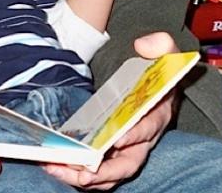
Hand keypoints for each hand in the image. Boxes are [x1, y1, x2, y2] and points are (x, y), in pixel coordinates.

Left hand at [42, 32, 178, 189]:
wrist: (150, 81)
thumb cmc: (157, 70)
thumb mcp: (165, 52)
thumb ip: (160, 44)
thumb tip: (143, 45)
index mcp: (159, 113)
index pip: (149, 129)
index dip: (135, 135)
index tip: (116, 139)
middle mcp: (144, 138)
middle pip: (129, 163)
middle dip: (106, 171)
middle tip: (83, 173)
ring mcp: (126, 148)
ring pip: (110, 172)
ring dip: (86, 176)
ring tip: (59, 170)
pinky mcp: (110, 152)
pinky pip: (96, 169)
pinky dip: (77, 172)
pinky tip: (55, 166)